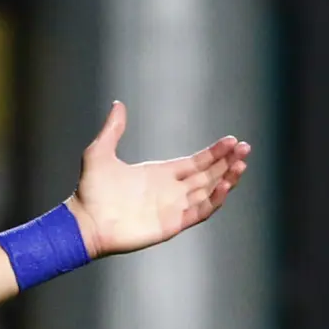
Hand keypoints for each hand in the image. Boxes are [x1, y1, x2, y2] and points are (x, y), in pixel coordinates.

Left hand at [67, 102, 249, 258]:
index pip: (197, 162)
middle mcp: (171, 191)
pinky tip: (224, 186)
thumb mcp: (100, 153)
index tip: (233, 140)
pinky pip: (199, 213)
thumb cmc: (89, 191)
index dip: (216, 152)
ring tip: (241, 165)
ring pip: (208, 193)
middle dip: (228, 162)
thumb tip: (118, 104)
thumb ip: (113, 129)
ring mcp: (172, 208)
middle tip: (246, 148)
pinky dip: (214, 201)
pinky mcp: (170, 225)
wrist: (83, 222)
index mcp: (161, 174)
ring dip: (226, 180)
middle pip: (208, 175)